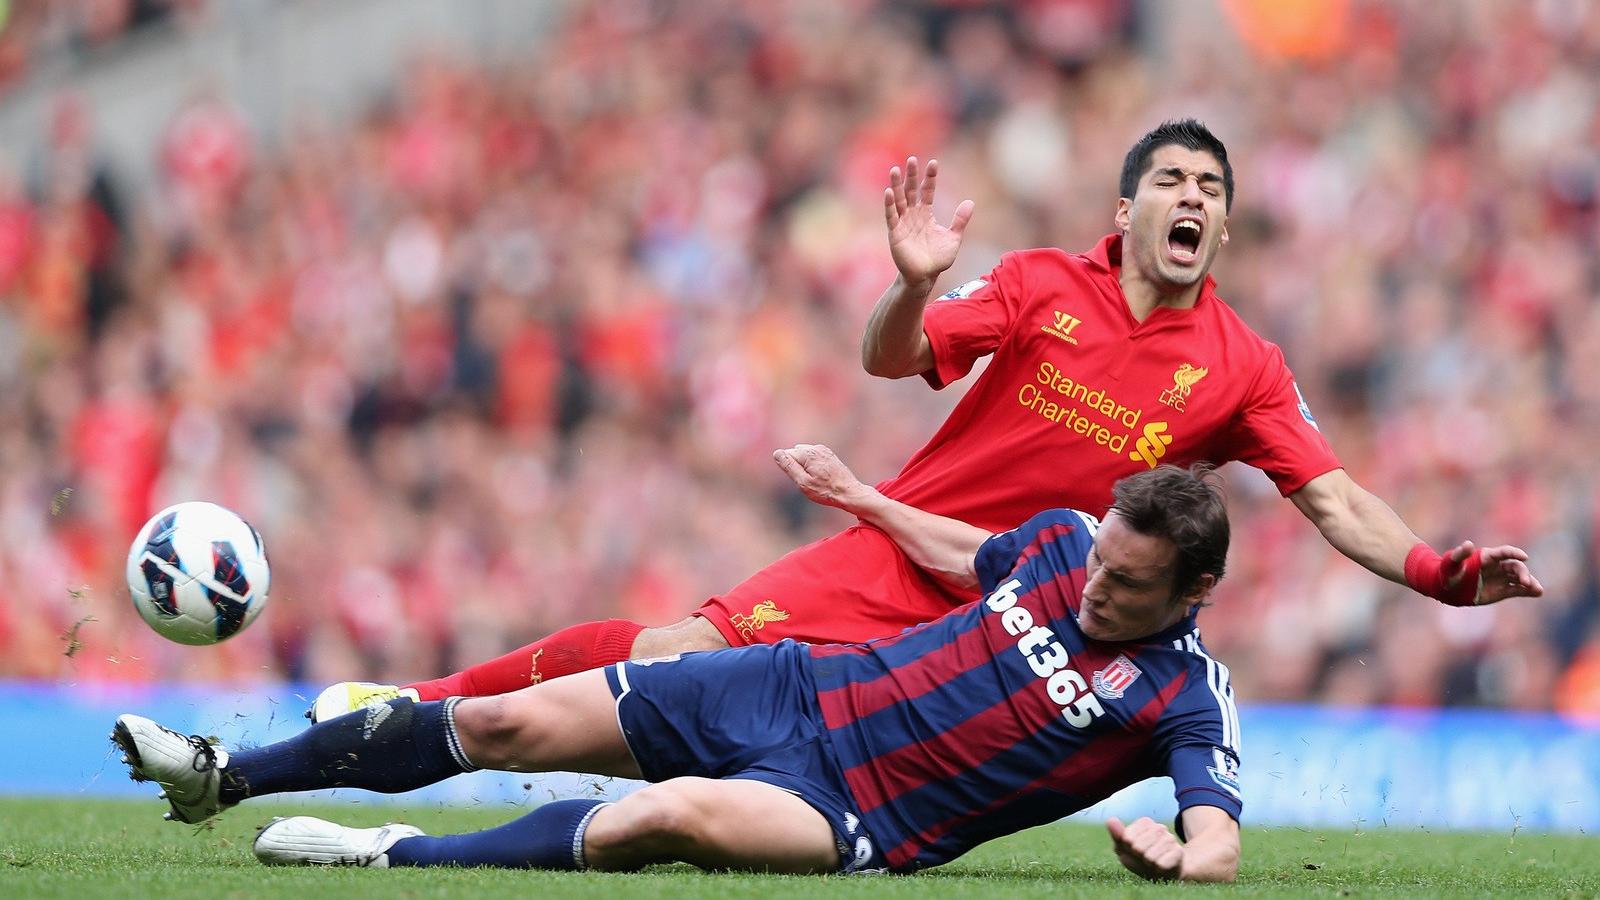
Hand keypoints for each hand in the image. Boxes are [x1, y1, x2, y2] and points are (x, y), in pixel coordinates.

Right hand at [772, 444, 871, 511]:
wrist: (849, 492)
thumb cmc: (826, 490)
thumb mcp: (803, 482)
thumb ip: (789, 466)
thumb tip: (777, 453)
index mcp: (807, 453)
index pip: (787, 456)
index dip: (791, 470)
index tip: (802, 480)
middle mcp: (815, 448)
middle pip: (795, 454)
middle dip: (797, 466)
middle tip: (809, 481)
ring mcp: (823, 450)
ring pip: (804, 456)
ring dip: (805, 466)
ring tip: (817, 480)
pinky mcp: (829, 454)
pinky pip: (813, 458)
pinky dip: (813, 466)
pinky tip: (822, 477)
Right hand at [884, 156, 974, 287]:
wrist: (925, 276)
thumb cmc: (937, 259)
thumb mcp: (953, 238)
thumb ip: (960, 220)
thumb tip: (971, 202)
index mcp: (926, 214)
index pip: (927, 191)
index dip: (930, 178)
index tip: (933, 163)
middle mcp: (913, 215)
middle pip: (911, 191)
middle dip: (911, 176)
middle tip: (912, 159)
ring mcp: (903, 223)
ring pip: (899, 200)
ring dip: (896, 185)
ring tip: (895, 169)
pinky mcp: (895, 233)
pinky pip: (891, 216)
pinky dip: (889, 205)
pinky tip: (888, 192)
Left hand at [1106, 816, 1183, 880]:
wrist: (1165, 872)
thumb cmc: (1141, 859)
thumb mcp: (1125, 848)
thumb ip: (1118, 835)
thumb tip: (1110, 820)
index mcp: (1145, 822)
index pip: (1127, 837)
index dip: (1128, 848)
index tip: (1134, 850)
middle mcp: (1159, 827)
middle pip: (1138, 847)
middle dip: (1138, 856)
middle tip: (1144, 857)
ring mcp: (1170, 839)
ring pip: (1149, 856)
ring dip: (1148, 863)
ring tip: (1153, 861)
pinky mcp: (1178, 852)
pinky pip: (1160, 864)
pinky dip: (1158, 869)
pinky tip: (1162, 866)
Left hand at [1443, 541, 1545, 605]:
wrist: (1447, 588)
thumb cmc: (1447, 572)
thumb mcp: (1451, 564)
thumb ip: (1459, 554)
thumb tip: (1468, 544)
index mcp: (1487, 557)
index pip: (1504, 552)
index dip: (1514, 553)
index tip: (1524, 556)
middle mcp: (1497, 566)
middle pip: (1515, 566)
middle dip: (1523, 573)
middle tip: (1526, 582)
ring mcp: (1501, 578)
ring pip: (1520, 578)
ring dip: (1530, 582)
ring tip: (1538, 590)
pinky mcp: (1502, 590)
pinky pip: (1518, 590)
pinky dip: (1528, 591)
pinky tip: (1538, 593)